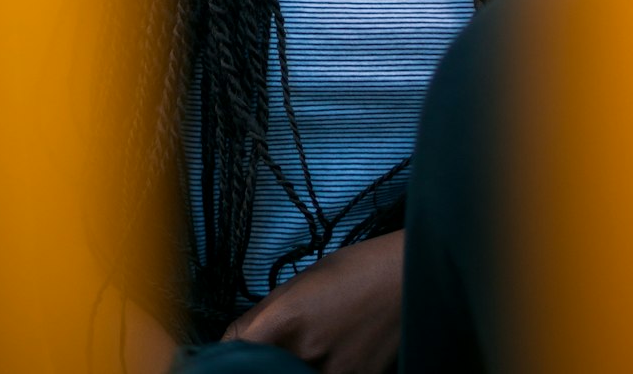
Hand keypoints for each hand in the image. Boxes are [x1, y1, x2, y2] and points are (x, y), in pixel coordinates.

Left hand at [222, 230, 403, 373]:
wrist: (411, 276)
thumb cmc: (356, 269)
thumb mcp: (303, 281)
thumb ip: (264, 315)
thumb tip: (231, 343)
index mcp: (287, 317)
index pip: (235, 352)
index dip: (224, 357)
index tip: (221, 359)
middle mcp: (305, 352)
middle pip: (261, 372)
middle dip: (257, 365)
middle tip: (262, 356)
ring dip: (288, 367)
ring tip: (306, 347)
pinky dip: (316, 372)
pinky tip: (324, 357)